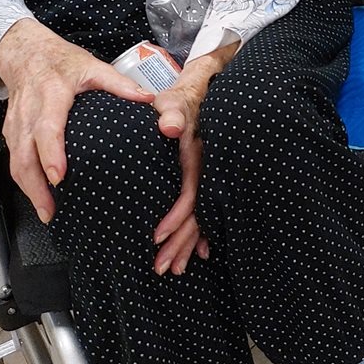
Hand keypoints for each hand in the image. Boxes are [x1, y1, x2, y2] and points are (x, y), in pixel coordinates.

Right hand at [0, 18, 154, 224]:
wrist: (27, 53)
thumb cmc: (61, 62)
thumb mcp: (93, 66)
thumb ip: (120, 84)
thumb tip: (147, 99)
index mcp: (51, 95)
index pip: (47, 129)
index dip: (51, 154)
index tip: (59, 176)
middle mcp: (29, 112)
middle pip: (25, 154)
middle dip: (35, 184)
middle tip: (51, 208)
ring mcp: (16, 124)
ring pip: (15, 161)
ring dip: (28, 189)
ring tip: (46, 210)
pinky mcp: (10, 132)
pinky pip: (13, 160)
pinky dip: (23, 181)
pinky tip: (37, 195)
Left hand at [150, 53, 224, 275]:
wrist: (197, 95)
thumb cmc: (178, 100)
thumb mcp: (174, 101)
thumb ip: (172, 113)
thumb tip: (171, 127)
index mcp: (197, 156)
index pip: (189, 193)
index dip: (175, 217)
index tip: (156, 237)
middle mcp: (205, 171)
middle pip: (197, 214)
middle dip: (181, 243)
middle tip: (163, 268)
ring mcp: (207, 178)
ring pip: (202, 218)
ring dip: (189, 245)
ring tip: (174, 268)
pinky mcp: (204, 182)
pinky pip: (205, 213)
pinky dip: (202, 236)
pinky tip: (200, 254)